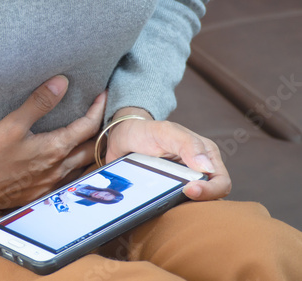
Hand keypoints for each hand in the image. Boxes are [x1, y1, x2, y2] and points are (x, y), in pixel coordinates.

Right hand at [0, 75, 106, 218]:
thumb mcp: (11, 124)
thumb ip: (39, 103)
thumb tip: (62, 82)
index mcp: (55, 150)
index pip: (88, 127)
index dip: (98, 109)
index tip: (103, 95)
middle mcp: (58, 170)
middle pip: (91, 149)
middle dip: (99, 131)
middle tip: (100, 116)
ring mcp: (50, 185)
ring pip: (82, 167)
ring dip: (89, 151)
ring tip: (87, 137)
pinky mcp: (40, 194)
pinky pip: (68, 180)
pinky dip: (75, 167)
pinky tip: (66, 162)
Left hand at [105, 107, 230, 200]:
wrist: (121, 139)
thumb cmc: (145, 132)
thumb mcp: (165, 132)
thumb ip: (186, 144)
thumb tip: (207, 167)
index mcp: (206, 155)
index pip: (221, 182)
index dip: (210, 190)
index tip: (189, 190)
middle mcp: (198, 171)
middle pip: (210, 198)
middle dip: (198, 202)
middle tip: (176, 198)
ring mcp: (183, 183)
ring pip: (193, 205)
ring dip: (183, 207)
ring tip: (166, 203)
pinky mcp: (168, 192)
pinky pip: (173, 207)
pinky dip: (167, 208)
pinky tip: (156, 206)